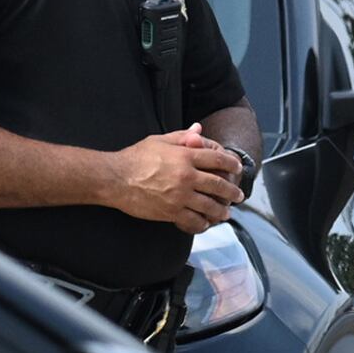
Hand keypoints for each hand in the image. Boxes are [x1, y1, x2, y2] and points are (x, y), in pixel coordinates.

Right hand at [108, 128, 245, 231]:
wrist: (115, 178)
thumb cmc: (134, 157)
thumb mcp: (159, 141)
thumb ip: (182, 136)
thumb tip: (199, 129)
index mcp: (185, 156)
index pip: (217, 159)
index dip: (231, 163)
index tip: (237, 168)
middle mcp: (186, 176)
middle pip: (218, 185)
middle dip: (232, 191)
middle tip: (238, 195)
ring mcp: (179, 196)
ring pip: (209, 206)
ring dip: (221, 210)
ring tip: (226, 213)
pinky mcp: (170, 212)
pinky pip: (193, 221)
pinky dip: (202, 223)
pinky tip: (205, 223)